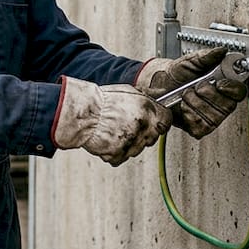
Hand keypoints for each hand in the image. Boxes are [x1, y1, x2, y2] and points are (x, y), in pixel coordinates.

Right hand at [52, 77, 171, 165]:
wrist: (82, 114)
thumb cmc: (102, 101)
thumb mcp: (129, 92)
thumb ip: (146, 101)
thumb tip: (158, 103)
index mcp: (146, 109)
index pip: (166, 121)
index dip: (161, 121)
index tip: (156, 122)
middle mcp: (141, 126)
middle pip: (153, 137)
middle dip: (145, 133)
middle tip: (129, 125)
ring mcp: (130, 142)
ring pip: (138, 148)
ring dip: (130, 143)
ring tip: (115, 131)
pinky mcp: (118, 155)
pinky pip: (122, 157)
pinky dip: (116, 152)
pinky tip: (108, 140)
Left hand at [135, 46, 248, 138]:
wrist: (159, 84)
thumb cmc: (178, 73)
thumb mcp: (191, 60)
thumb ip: (207, 56)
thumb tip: (221, 51)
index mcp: (224, 86)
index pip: (240, 91)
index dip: (231, 88)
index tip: (219, 83)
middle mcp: (220, 103)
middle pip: (227, 106)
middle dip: (208, 94)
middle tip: (197, 86)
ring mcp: (211, 117)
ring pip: (213, 116)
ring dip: (195, 102)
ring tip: (187, 94)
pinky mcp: (199, 128)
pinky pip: (199, 124)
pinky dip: (188, 113)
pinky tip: (184, 106)